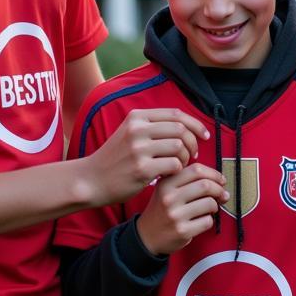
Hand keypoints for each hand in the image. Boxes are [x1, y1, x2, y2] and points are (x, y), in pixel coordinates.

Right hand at [85, 108, 209, 204]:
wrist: (91, 180)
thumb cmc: (115, 159)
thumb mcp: (129, 133)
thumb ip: (153, 126)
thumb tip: (186, 125)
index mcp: (137, 117)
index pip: (176, 114)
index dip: (195, 124)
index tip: (204, 136)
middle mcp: (138, 129)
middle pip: (180, 129)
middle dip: (192, 143)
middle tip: (193, 155)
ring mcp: (139, 149)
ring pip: (179, 146)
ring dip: (185, 158)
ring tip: (179, 165)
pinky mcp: (142, 169)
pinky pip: (174, 165)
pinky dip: (177, 170)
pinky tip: (170, 174)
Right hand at [136, 163, 225, 255]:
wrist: (147, 236)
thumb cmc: (163, 210)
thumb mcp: (167, 189)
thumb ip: (189, 181)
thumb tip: (220, 182)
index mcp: (166, 183)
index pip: (196, 170)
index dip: (214, 174)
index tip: (221, 180)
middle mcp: (169, 197)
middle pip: (205, 185)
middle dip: (219, 189)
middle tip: (222, 194)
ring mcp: (175, 215)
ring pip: (209, 203)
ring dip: (215, 206)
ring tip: (210, 208)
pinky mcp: (182, 231)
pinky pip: (207, 221)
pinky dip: (209, 220)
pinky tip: (201, 220)